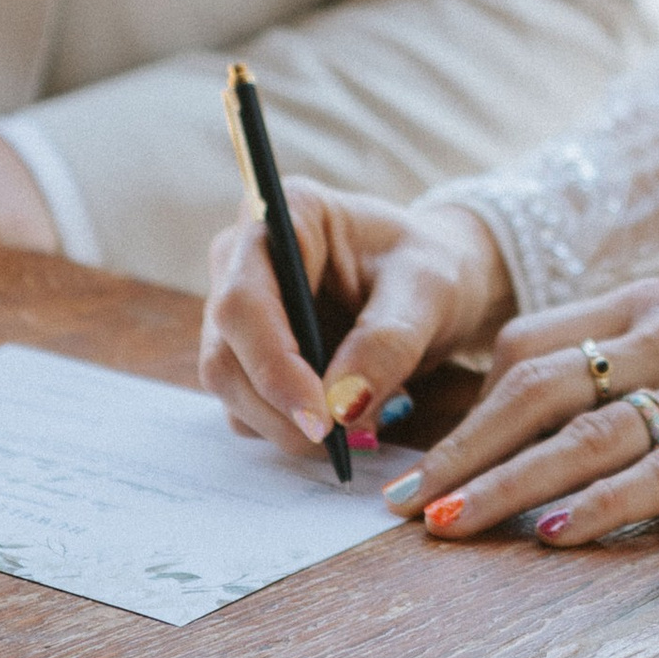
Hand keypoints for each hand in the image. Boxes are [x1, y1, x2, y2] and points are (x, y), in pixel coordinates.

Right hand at [200, 192, 514, 453]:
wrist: (433, 284)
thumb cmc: (432, 268)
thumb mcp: (429, 293)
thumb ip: (388, 342)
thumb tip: (341, 406)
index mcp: (284, 216)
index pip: (244, 302)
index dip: (272, 366)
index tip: (321, 418)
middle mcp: (242, 258)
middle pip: (225, 353)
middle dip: (282, 410)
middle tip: (345, 441)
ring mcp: (238, 310)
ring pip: (231, 389)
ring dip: (290, 425)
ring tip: (366, 418)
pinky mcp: (246, 354)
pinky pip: (250, 408)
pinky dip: (295, 427)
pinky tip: (348, 416)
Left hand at [382, 284, 658, 546]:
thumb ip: (604, 361)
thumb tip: (504, 414)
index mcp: (636, 304)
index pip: (526, 348)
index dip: (465, 407)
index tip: (418, 462)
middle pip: (541, 390)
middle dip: (466, 451)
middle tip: (410, 504)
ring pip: (590, 436)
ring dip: (513, 484)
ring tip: (459, 525)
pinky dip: (606, 504)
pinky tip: (558, 535)